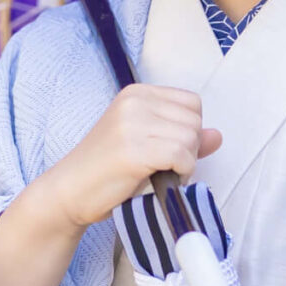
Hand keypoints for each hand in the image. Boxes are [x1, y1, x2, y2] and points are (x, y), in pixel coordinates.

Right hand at [0, 85, 221, 285]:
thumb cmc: (106, 172)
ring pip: (191, 138)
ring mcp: (132, 123)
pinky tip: (156, 179)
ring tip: (155, 173)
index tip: (163, 150)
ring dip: (183, 162)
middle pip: (194, 120)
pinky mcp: (134, 149)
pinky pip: (183, 156)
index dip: (187, 131)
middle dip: (187, 147)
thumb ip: (181, 136)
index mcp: (136, 93)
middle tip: (160, 166)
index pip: (192, 103)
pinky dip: (179, 172)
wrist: (68, 192)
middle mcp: (134, 101)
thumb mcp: (145, 145)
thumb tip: (217, 135)